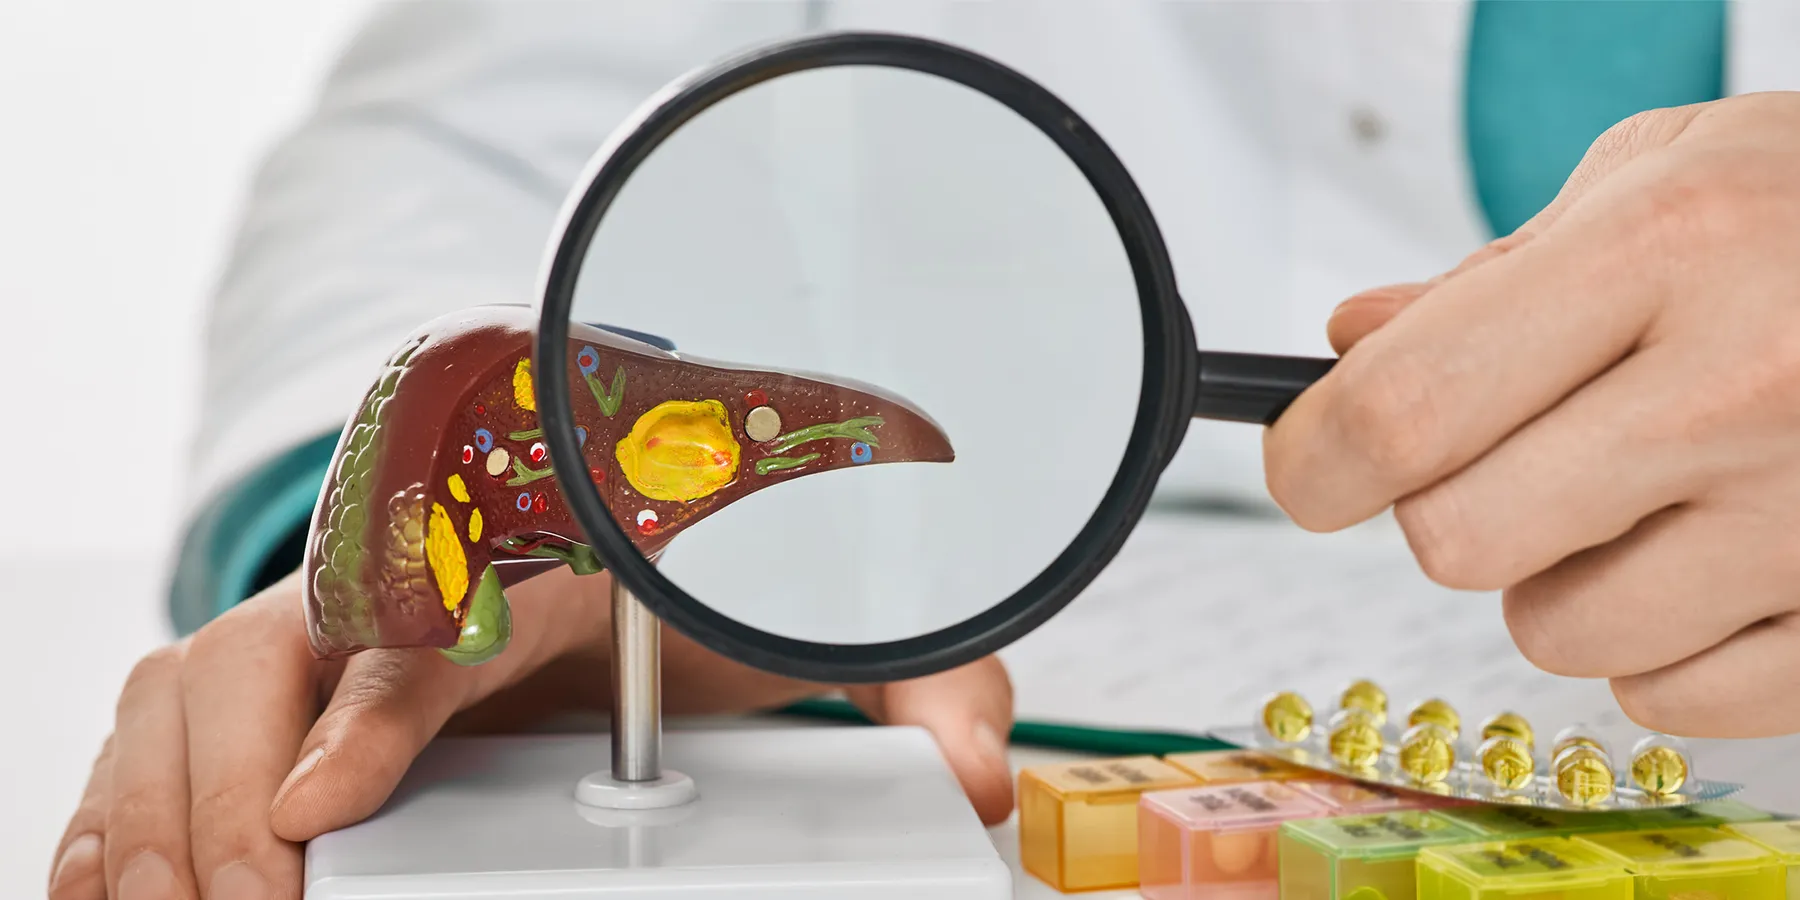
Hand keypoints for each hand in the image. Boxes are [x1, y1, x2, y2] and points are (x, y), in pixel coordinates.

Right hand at [48, 569, 1013, 898]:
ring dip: (174, 794)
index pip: (452, 603)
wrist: (672, 500)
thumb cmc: (743, 573)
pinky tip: (142, 875)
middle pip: (291, 640)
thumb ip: (931, 690)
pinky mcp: (310, 648)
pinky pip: (179, 694)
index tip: (321, 802)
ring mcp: (365, 596)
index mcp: (565, 544)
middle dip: (240, 781)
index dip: (382, 698)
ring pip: (208, 666)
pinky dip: (142, 782)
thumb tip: (981, 783)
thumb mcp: (851, 629)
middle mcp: (440, 557)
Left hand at [1267, 93, 1799, 738]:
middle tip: (1512, 452)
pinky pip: (1673, 700)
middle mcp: (1745, 387)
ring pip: (1558, 633)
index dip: (1317, 457)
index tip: (1314, 465)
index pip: (1403, 410)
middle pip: (1458, 543)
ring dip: (1560, 577)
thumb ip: (1491, 277)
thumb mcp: (1661, 177)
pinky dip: (1662, 644)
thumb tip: (1349, 349)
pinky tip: (1712, 553)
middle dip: (1448, 507)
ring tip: (1640, 491)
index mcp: (1669, 249)